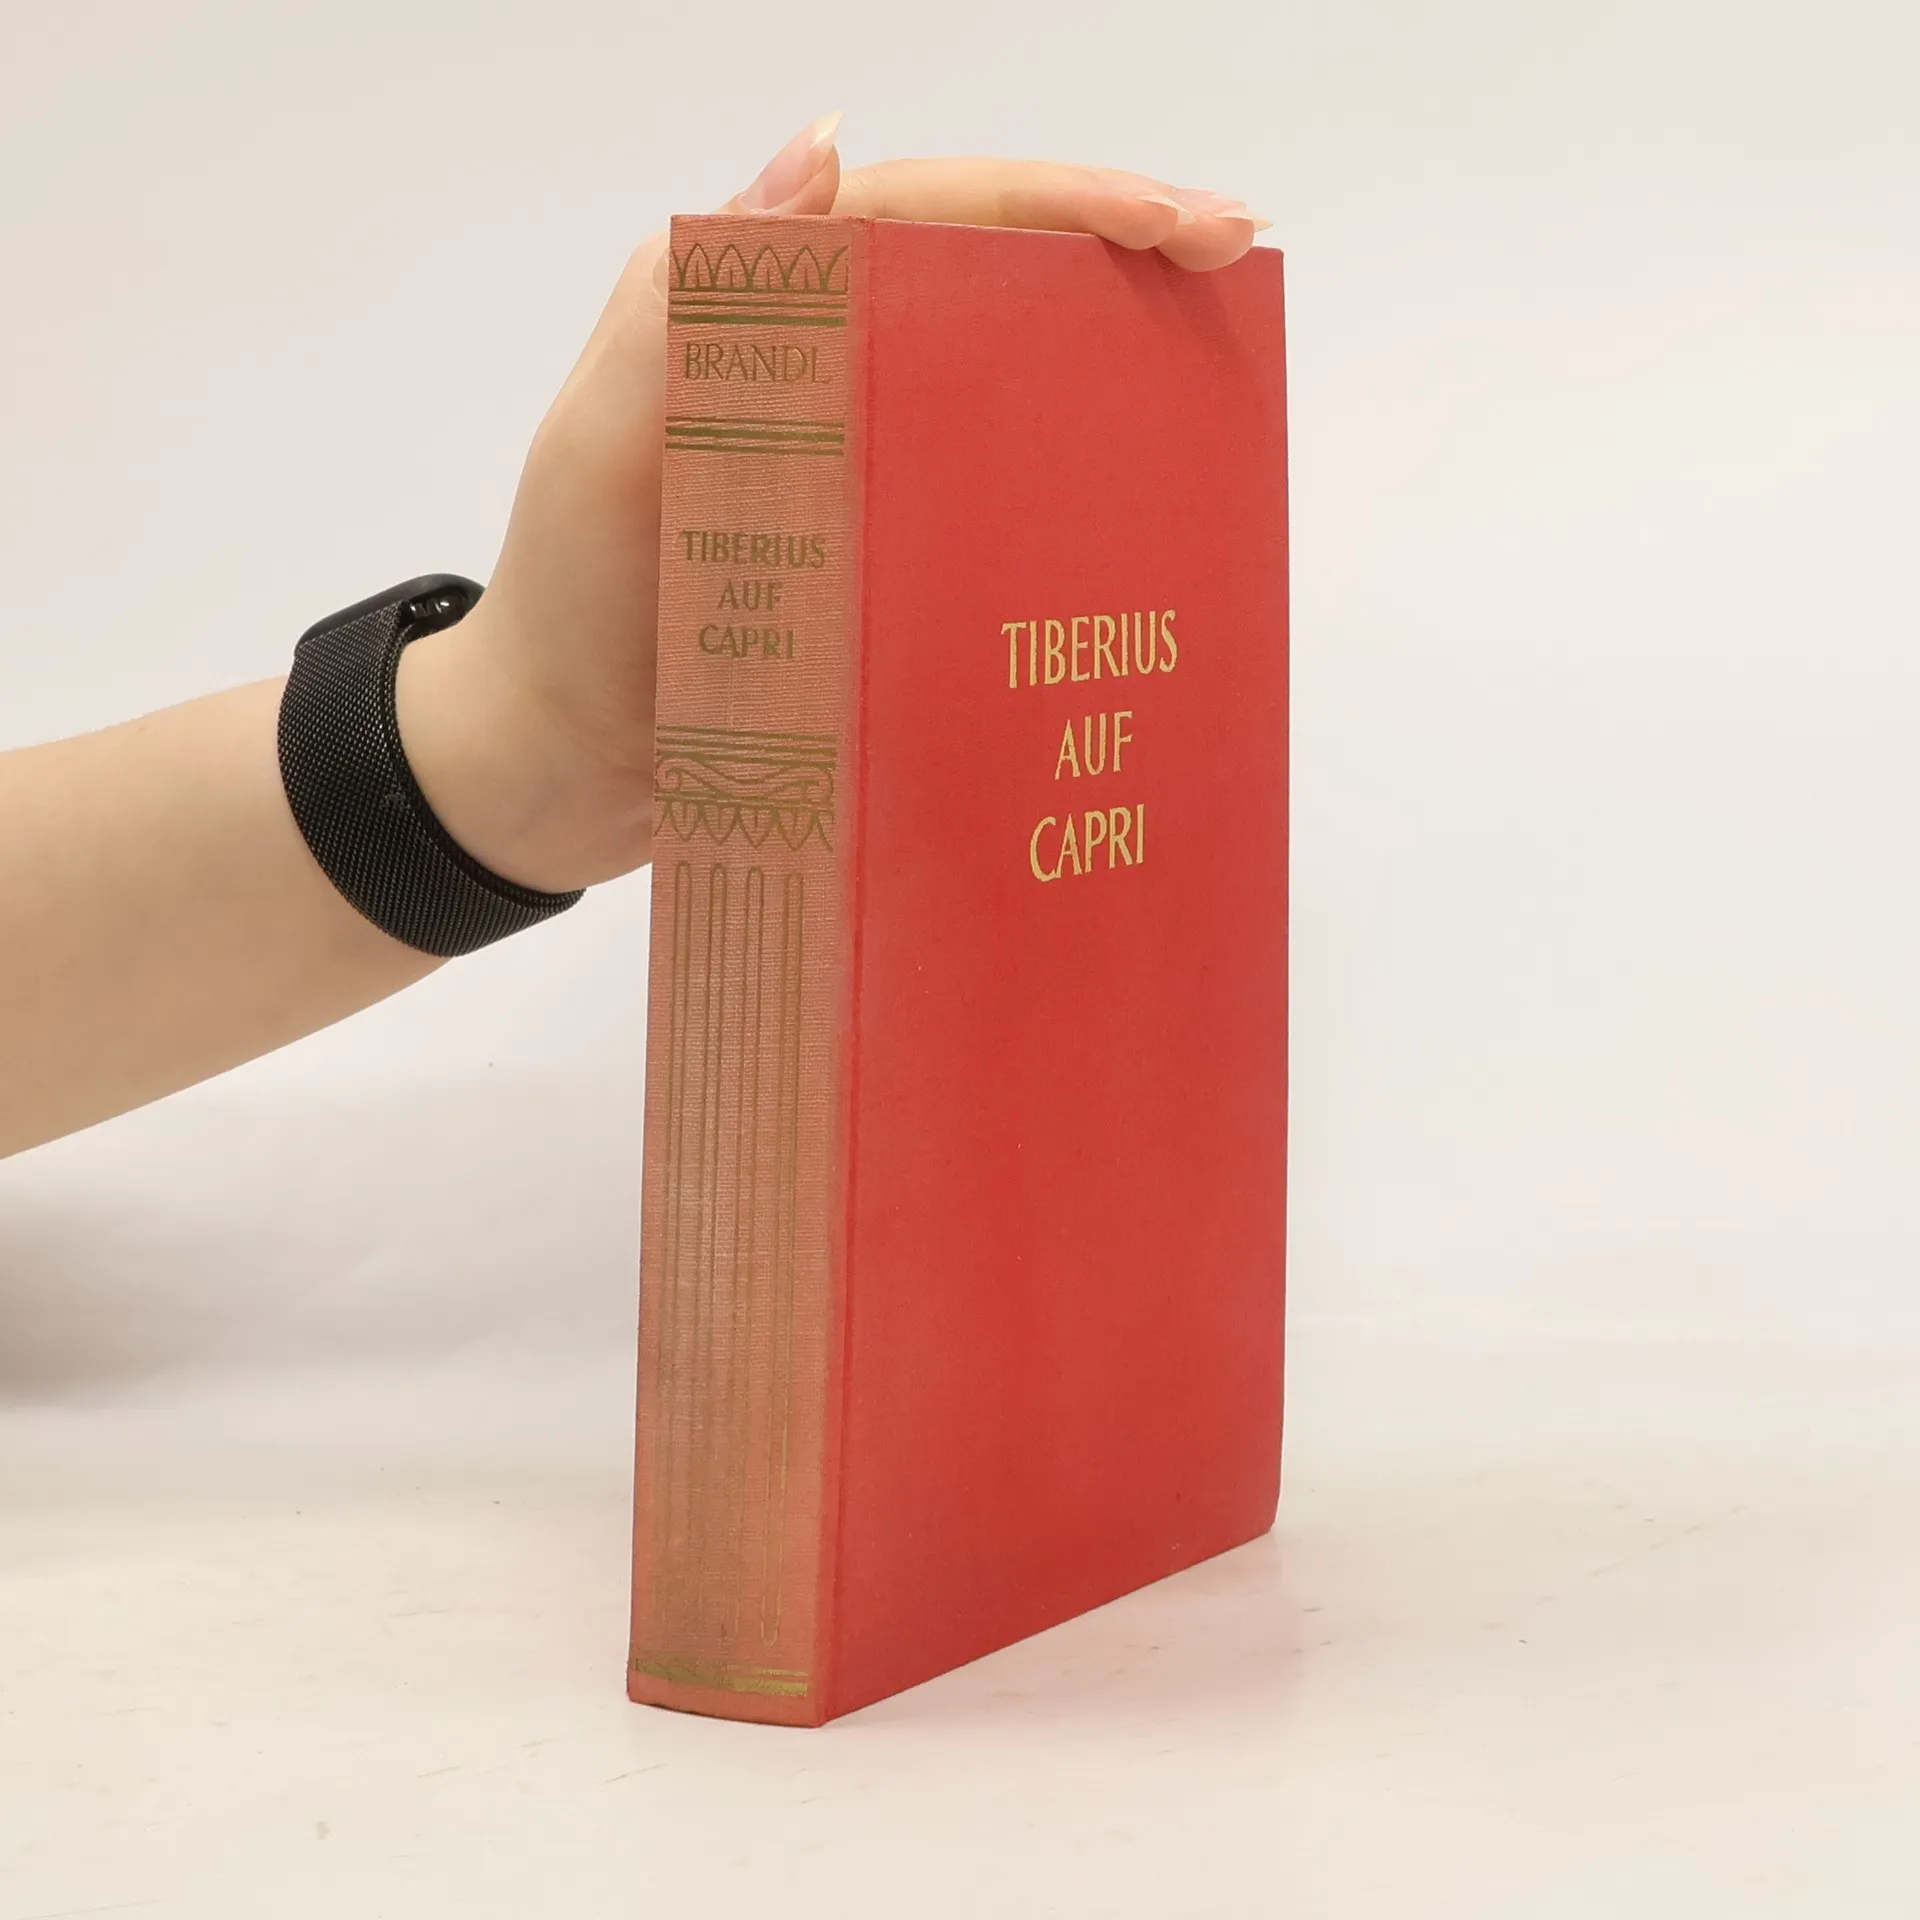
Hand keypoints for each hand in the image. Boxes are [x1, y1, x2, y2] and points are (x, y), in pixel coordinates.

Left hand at [395, 116, 1269, 893]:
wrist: (551, 771)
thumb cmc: (562, 605)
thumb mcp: (604, 440)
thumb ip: (692, 303)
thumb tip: (826, 143)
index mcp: (760, 314)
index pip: (933, 215)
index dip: (1068, 204)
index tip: (1190, 227)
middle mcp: (818, 374)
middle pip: (987, 285)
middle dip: (1115, 266)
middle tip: (1231, 278)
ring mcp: (854, 471)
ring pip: (998, 391)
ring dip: (1103, 376)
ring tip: (1210, 382)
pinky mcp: (873, 562)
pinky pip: (982, 510)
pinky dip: (1058, 503)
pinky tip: (1132, 522)